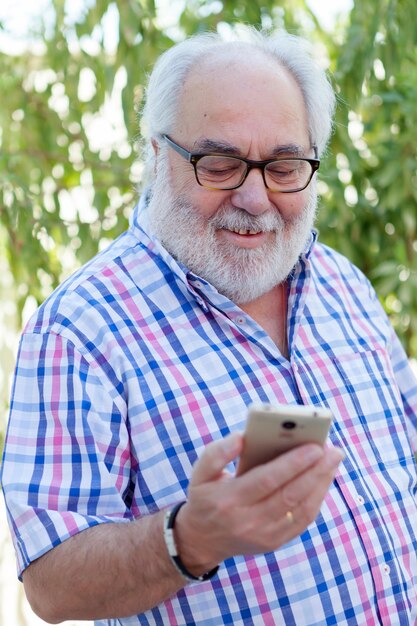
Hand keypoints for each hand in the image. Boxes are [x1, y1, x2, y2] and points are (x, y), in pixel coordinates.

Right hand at [174, 433, 343, 574]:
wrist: (202, 540)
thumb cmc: (206, 496)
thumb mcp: (200, 472)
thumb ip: (217, 452)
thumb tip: (242, 437)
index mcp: (228, 499)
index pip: (267, 480)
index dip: (293, 463)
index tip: (315, 445)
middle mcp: (247, 521)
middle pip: (289, 495)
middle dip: (315, 471)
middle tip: (333, 450)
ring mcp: (263, 536)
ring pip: (301, 509)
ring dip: (321, 483)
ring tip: (333, 460)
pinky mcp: (274, 542)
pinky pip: (302, 521)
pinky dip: (316, 499)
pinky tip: (323, 479)